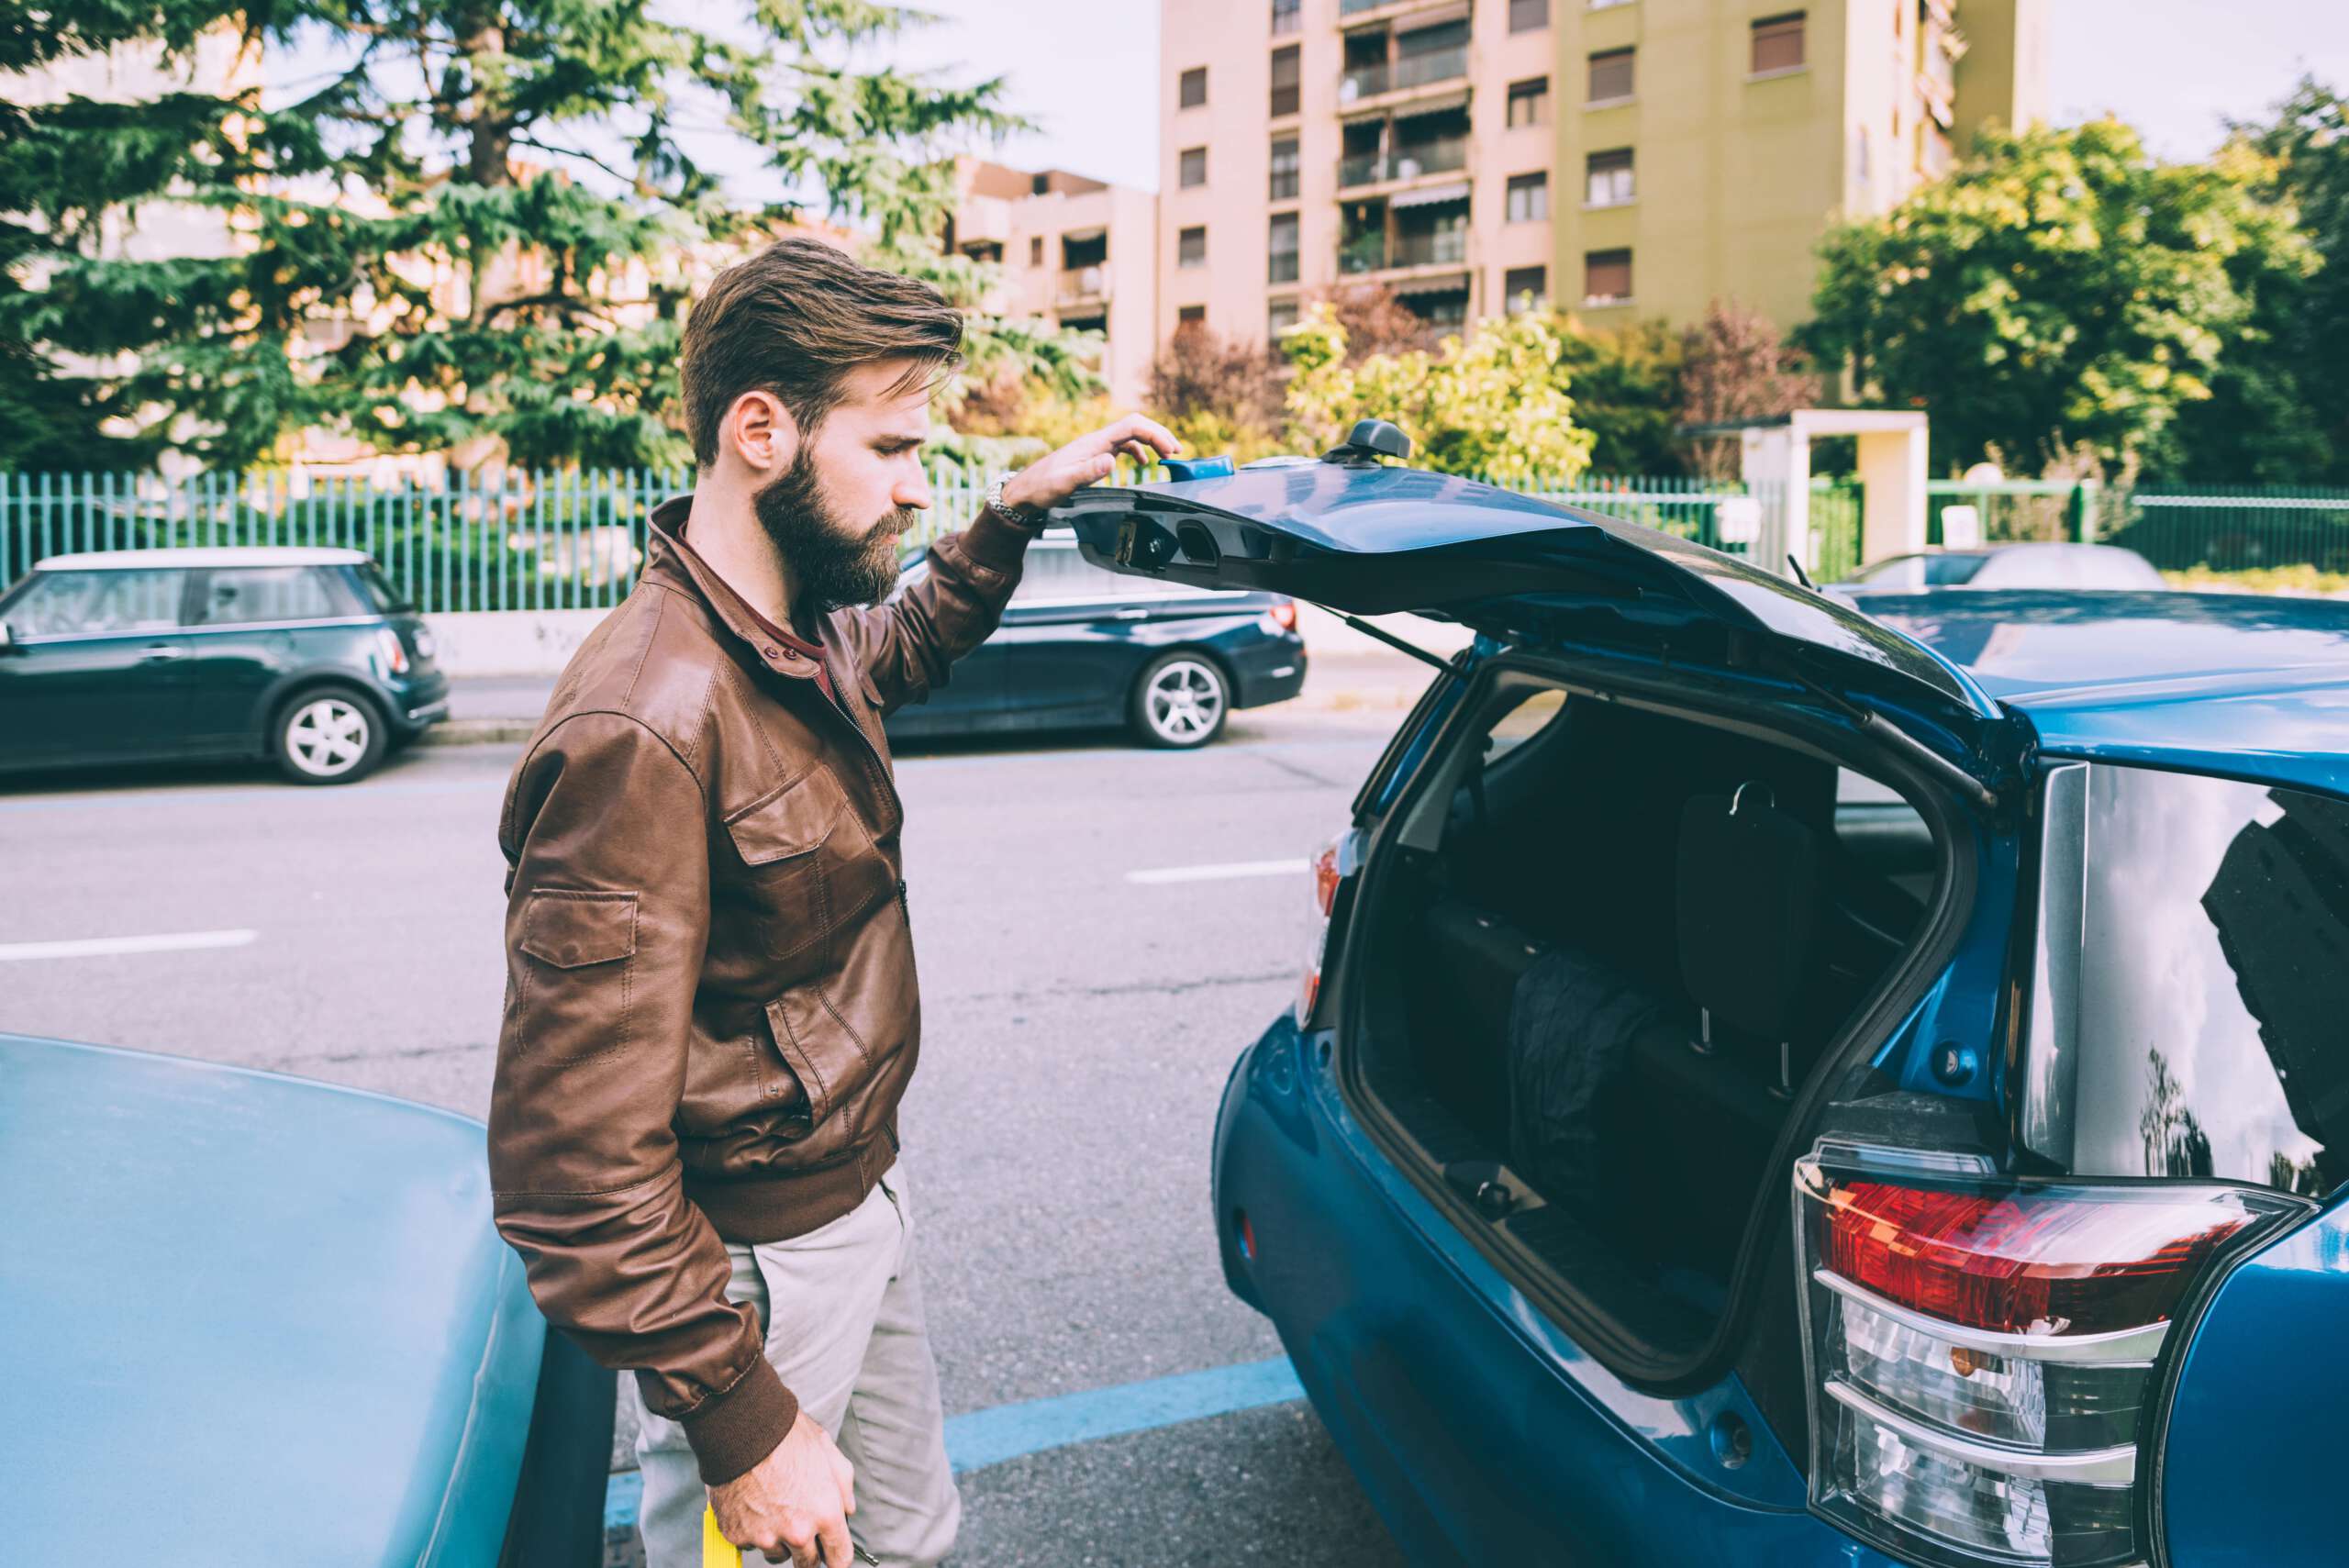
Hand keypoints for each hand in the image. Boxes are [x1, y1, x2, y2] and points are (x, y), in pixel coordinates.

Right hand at [708, 1410, 857, 1566]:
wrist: (741, 1427)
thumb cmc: (786, 1435)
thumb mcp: (829, 1453)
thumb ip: (844, 1488)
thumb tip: (847, 1511)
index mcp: (825, 1513)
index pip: (839, 1559)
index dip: (837, 1557)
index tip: (832, 1555)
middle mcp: (797, 1532)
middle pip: (808, 1565)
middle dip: (809, 1551)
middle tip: (801, 1527)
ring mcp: (765, 1537)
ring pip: (777, 1555)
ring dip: (779, 1540)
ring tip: (773, 1506)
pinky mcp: (737, 1535)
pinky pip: (749, 1543)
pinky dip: (752, 1530)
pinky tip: (752, 1503)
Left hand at [998, 413, 1181, 513]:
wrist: (1025, 490)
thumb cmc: (1042, 487)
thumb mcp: (1064, 482)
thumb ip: (1088, 472)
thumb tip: (1112, 461)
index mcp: (1093, 442)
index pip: (1131, 426)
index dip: (1154, 434)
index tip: (1170, 451)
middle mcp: (1097, 440)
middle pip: (1135, 426)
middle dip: (1159, 434)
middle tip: (1178, 451)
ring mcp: (1096, 447)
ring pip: (1130, 435)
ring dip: (1151, 441)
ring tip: (1168, 456)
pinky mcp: (1093, 455)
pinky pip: (1122, 446)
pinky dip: (1137, 451)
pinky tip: (1142, 463)